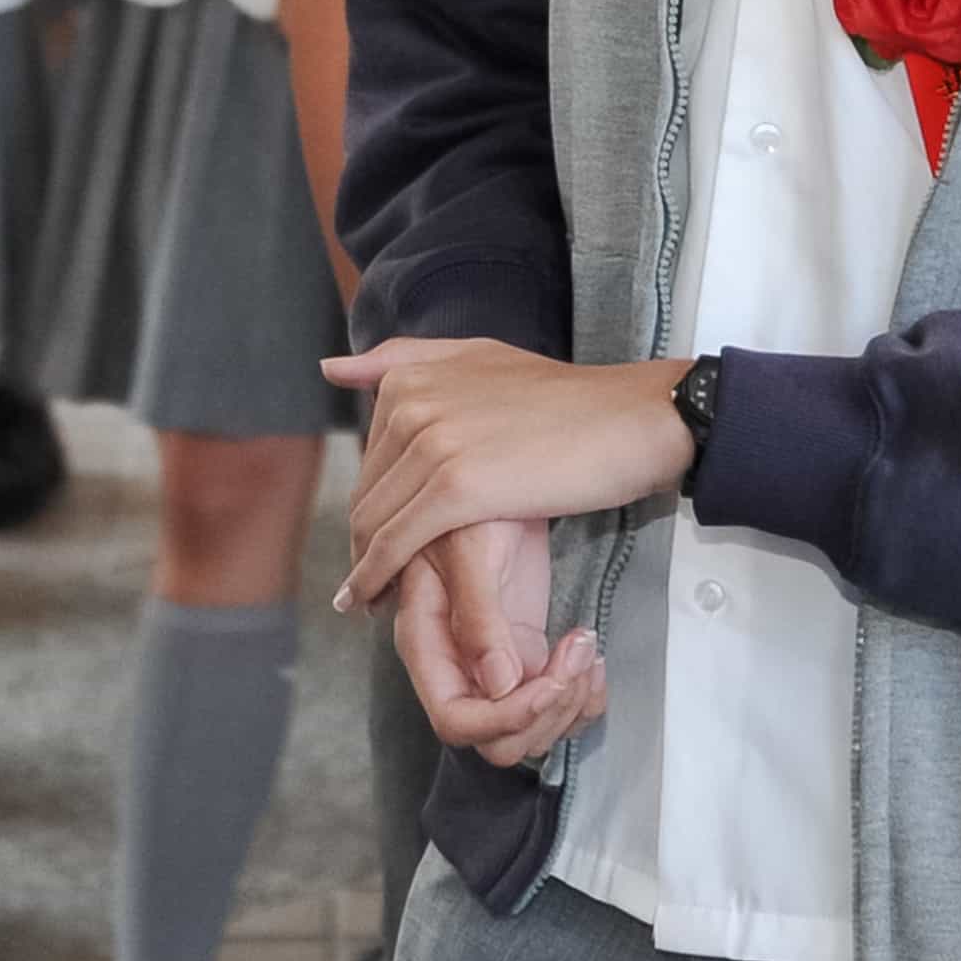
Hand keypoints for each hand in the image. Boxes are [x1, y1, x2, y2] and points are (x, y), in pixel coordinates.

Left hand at [328, 335, 691, 614]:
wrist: (629, 420)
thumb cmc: (565, 399)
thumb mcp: (481, 359)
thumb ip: (407, 360)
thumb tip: (330, 368)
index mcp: (413, 377)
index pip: (369, 455)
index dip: (372, 501)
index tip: (374, 536)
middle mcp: (412, 403)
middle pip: (366, 491)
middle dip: (362, 541)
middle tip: (364, 583)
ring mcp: (432, 444)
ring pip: (373, 521)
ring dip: (363, 567)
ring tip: (365, 600)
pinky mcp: (457, 488)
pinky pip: (397, 544)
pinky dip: (375, 578)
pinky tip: (372, 601)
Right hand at [385, 524, 601, 765]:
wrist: (499, 483)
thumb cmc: (470, 502)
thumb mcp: (470, 547)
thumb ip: (478, 615)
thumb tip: (497, 683)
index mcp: (428, 646)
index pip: (455, 720)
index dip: (505, 719)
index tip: (552, 683)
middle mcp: (459, 668)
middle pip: (499, 741)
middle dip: (548, 712)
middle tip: (580, 655)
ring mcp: (495, 667)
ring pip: (533, 732)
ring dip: (571, 704)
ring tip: (588, 647)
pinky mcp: (527, 657)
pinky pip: (557, 706)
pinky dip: (584, 694)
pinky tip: (592, 652)